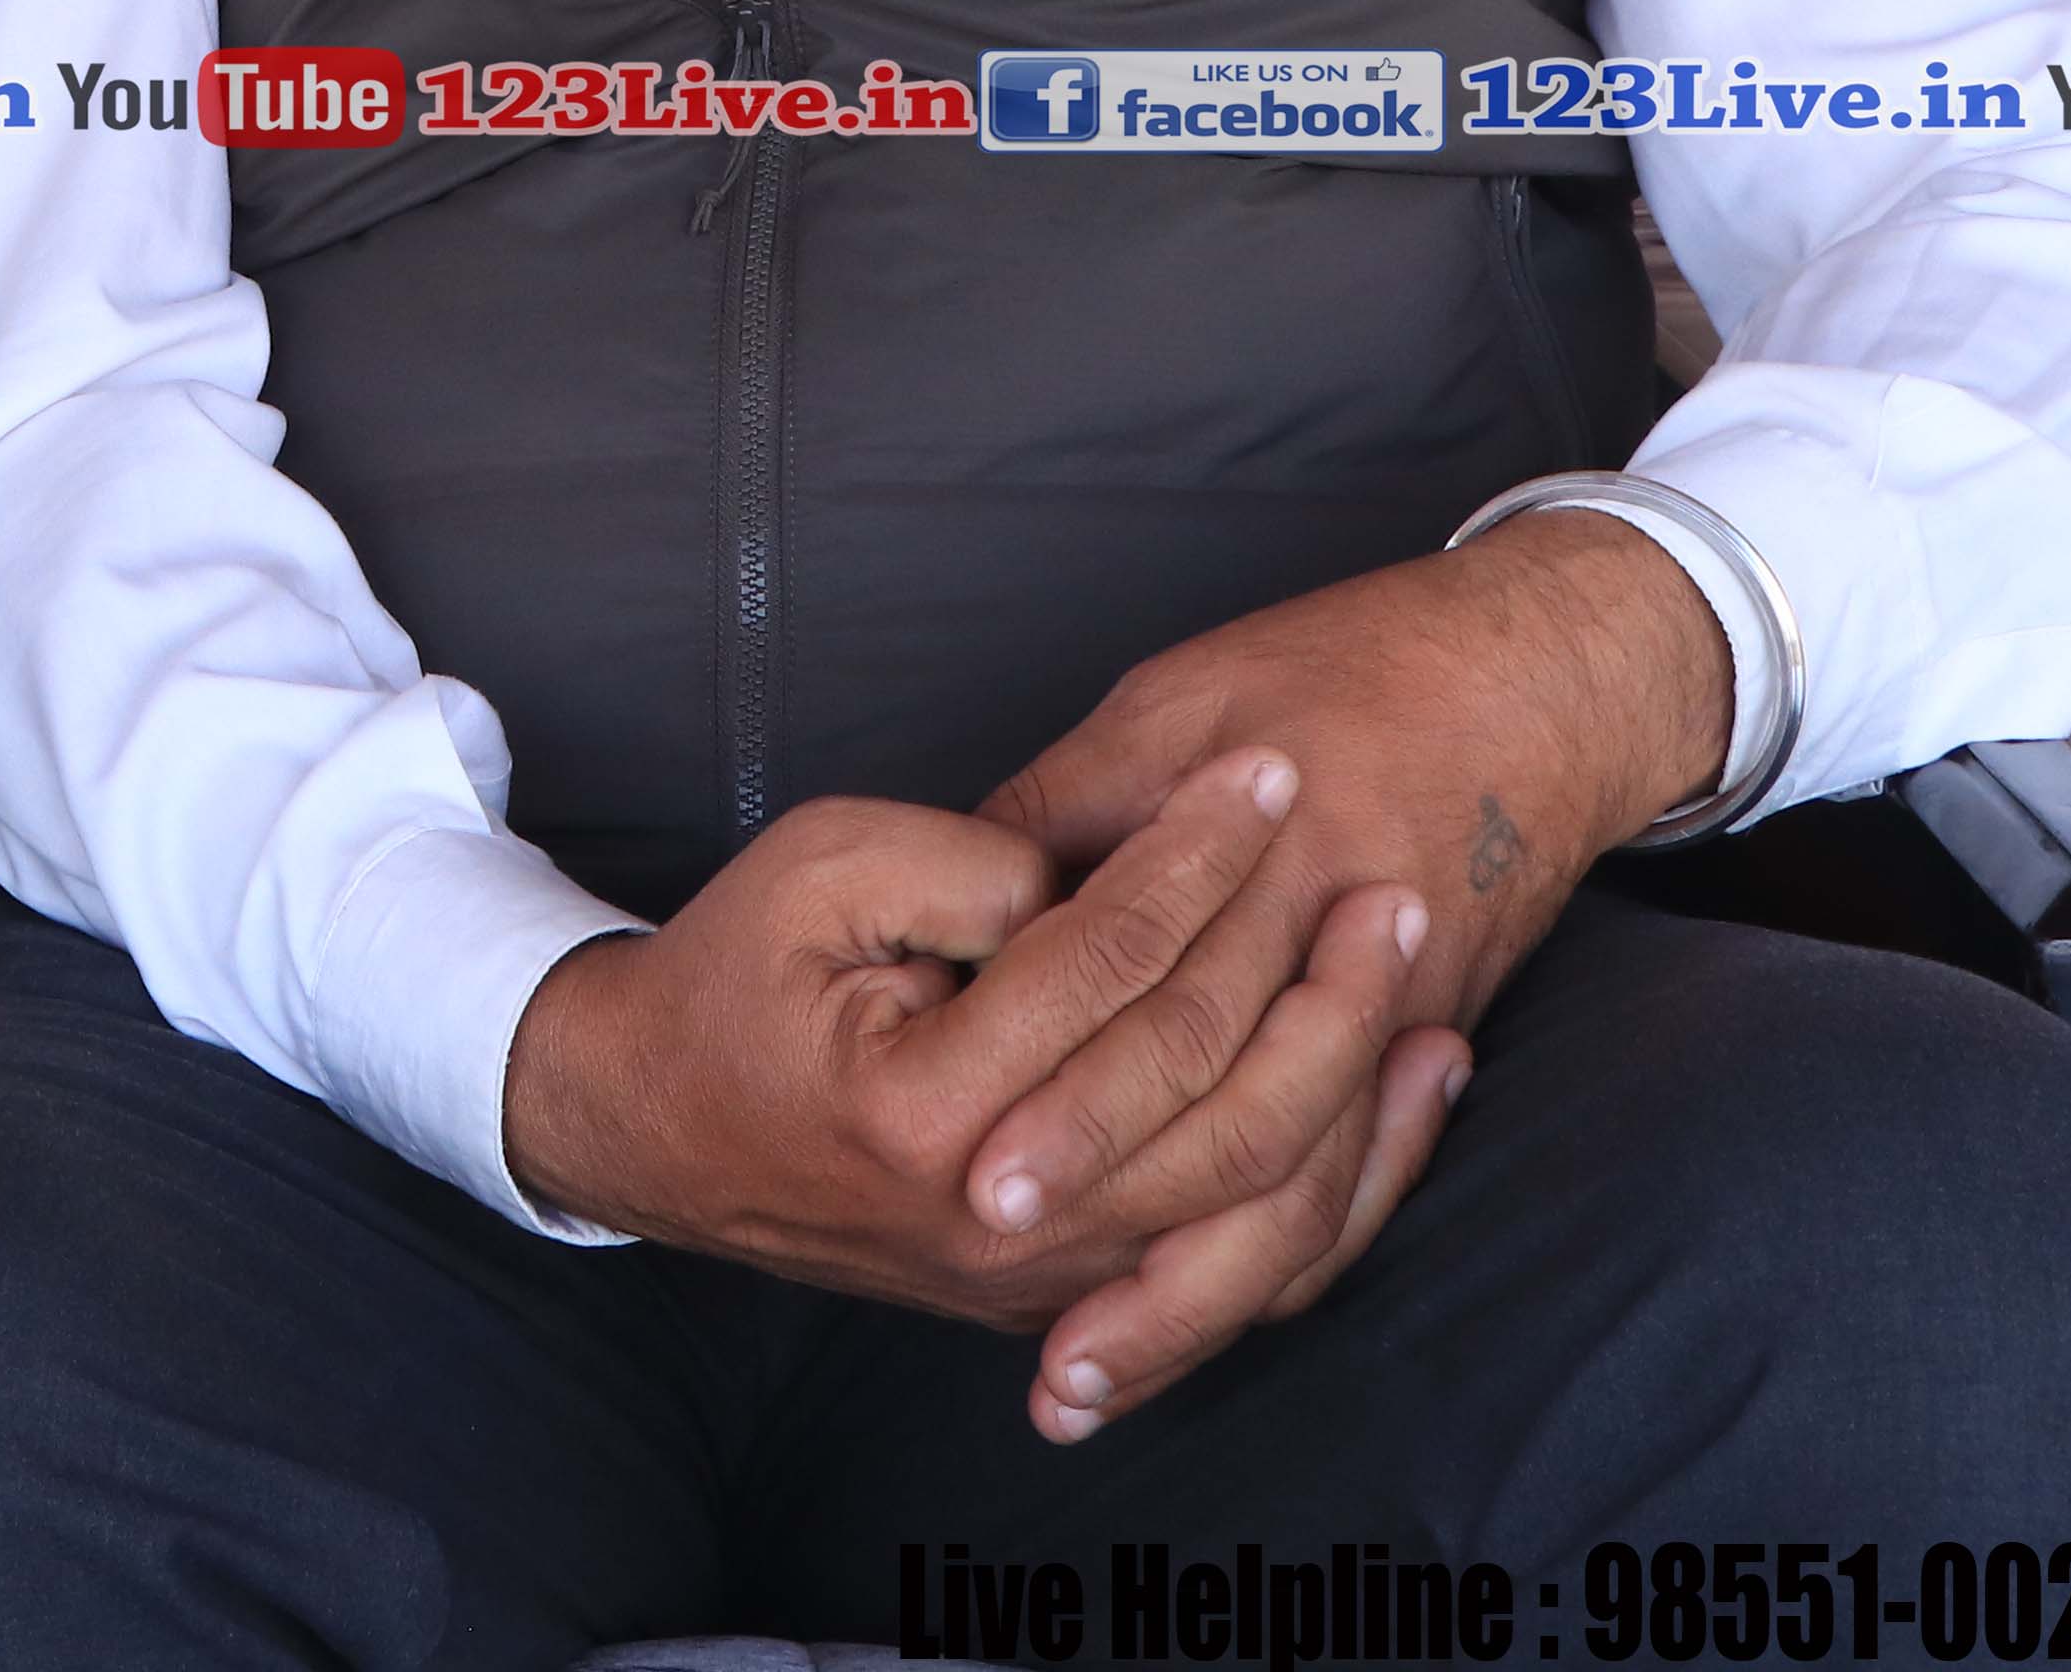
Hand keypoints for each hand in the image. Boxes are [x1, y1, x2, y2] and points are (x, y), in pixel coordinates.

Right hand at [500, 762, 1452, 1426]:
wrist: (657, 1129)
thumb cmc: (736, 981)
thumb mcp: (824, 869)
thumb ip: (979, 864)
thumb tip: (1124, 883)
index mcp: (930, 1110)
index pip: (1115, 968)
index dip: (1199, 855)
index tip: (1265, 770)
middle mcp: (1003, 1223)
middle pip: (1218, 1096)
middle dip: (1314, 971)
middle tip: (1378, 869)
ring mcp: (1046, 1284)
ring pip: (1263, 1199)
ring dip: (1358, 1077)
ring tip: (1414, 966)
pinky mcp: (1075, 1300)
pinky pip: (1252, 1263)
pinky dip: (1349, 1180)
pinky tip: (1407, 1088)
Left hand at [964, 519, 1735, 1426]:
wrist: (1535, 684)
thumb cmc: (1339, 669)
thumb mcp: (1179, 700)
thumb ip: (1069, 804)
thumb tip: (962, 903)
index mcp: (1276, 855)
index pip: (1156, 998)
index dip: (1068, 1092)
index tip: (973, 1166)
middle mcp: (1340, 957)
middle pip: (1223, 1110)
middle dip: (1109, 1193)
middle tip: (995, 1261)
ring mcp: (1395, 1017)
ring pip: (1293, 1189)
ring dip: (1184, 1291)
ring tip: (1071, 1370)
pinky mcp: (1420, 1045)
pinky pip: (1346, 1190)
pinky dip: (1268, 1265)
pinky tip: (1182, 1322)